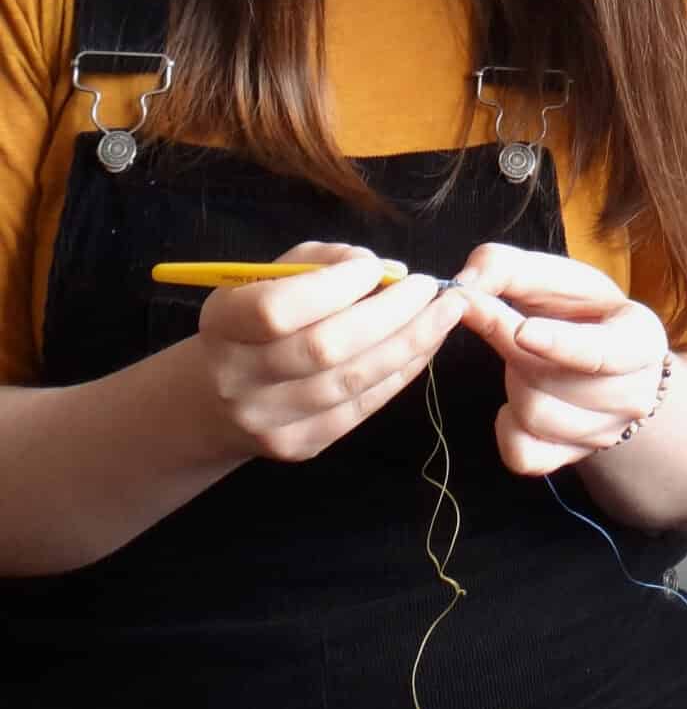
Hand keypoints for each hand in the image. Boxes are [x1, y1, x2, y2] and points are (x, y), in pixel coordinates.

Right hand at [190, 241, 467, 462]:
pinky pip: (363, 406)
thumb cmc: (255, 317)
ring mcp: (271, 420)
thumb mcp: (271, 274)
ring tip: (445, 313)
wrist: (218, 399)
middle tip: (431, 287)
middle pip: (324, 349)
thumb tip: (385, 271)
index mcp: (223, 323)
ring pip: (352, 381)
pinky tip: (426, 345)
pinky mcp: (302, 445)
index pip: (277, 309)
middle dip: (391, 314)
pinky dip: (402, 372)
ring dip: (409, 343)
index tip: (376, 268)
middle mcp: (239, 378)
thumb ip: (324, 263)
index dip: (334, 287)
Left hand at [455, 244, 668, 476]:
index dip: (560, 344)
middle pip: (552, 382)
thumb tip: (466, 284)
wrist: (609, 362)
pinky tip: (514, 401)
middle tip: (482, 310)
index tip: (522, 331)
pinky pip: (523, 454)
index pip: (602, 353)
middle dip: (508, 344)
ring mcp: (604, 434)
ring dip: (511, 379)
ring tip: (521, 356)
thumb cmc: (583, 312)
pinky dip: (505, 426)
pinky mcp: (572, 458)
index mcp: (640, 341)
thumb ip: (510, 267)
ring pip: (534, 414)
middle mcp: (633, 396)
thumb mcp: (560, 278)